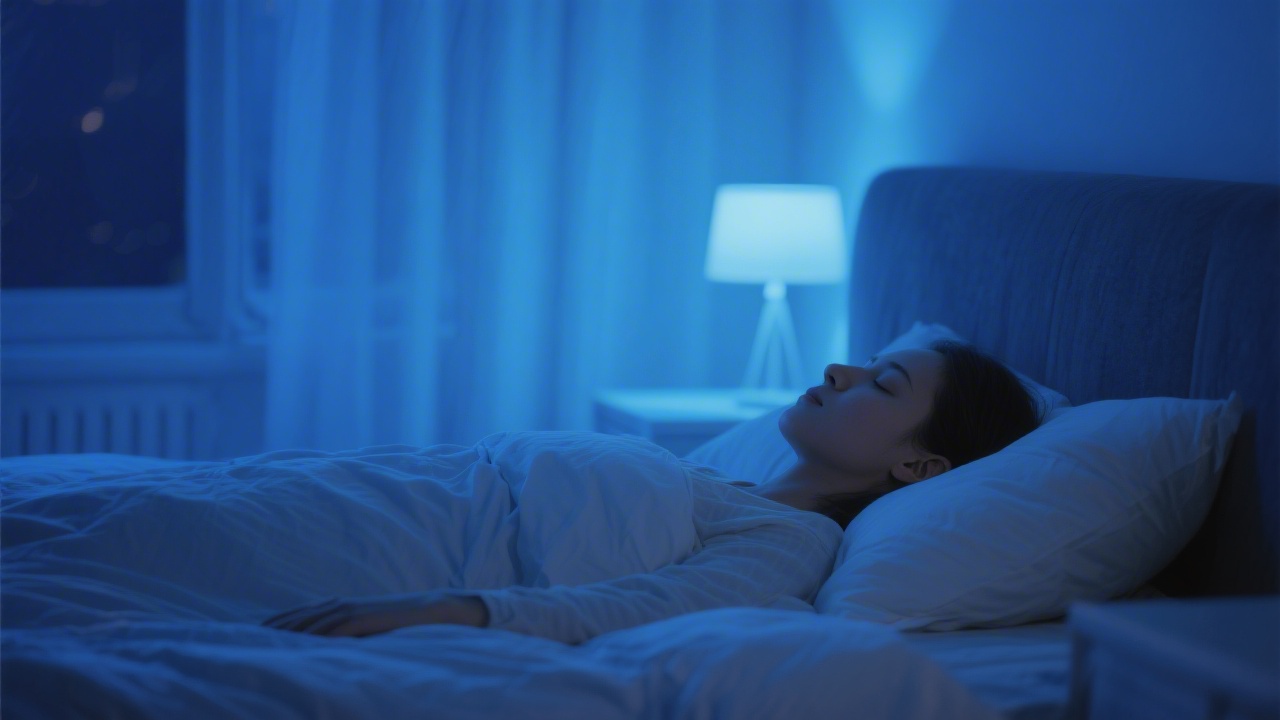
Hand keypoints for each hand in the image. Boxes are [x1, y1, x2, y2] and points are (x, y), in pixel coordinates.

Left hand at [262, 591, 488, 637]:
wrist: (432, 610)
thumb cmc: (399, 625)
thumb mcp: (366, 632)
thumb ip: (345, 638)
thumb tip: (323, 656)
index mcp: (337, 607)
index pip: (295, 617)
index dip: (271, 627)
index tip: (246, 639)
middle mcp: (337, 605)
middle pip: (293, 619)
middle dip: (268, 632)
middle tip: (238, 643)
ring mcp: (348, 609)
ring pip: (306, 623)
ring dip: (282, 635)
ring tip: (257, 647)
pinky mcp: (360, 618)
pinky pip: (330, 628)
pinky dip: (310, 636)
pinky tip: (294, 647)